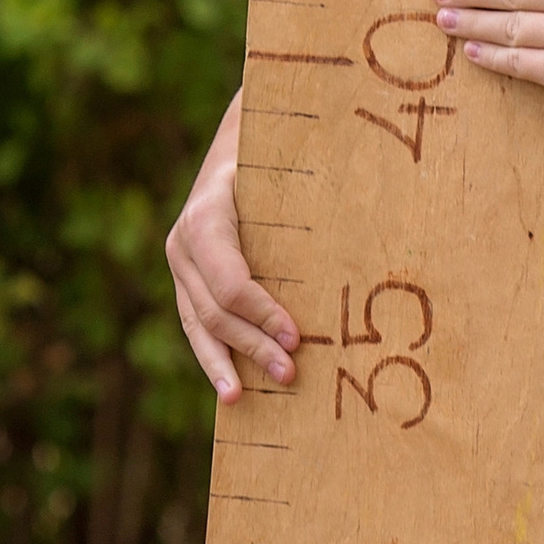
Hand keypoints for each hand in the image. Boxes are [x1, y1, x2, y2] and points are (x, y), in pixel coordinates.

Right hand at [165, 89, 298, 400]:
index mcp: (206, 217)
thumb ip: (305, 194)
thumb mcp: (280, 168)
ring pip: (197, 325)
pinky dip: (214, 358)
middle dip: (252, 344)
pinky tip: (230, 390)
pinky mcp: (186, 282)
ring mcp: (179, 266)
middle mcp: (183, 244)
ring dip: (225, 364)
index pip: (231, 281)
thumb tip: (363, 219)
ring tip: (241, 399)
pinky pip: (197, 326)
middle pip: (216, 310)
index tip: (297, 335)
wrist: (234, 144)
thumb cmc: (270, 158)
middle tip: (290, 372)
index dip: (262, 313)